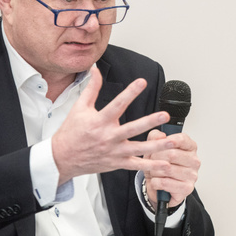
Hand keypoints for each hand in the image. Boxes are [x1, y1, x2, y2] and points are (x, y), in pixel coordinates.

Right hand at [51, 64, 174, 184]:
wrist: (61, 158)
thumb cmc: (71, 132)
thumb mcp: (79, 107)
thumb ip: (91, 87)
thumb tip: (95, 69)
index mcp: (99, 121)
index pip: (117, 104)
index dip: (130, 92)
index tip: (142, 82)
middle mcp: (108, 137)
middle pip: (132, 128)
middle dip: (149, 122)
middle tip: (164, 115)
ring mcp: (114, 152)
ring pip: (139, 149)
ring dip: (157, 145)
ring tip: (173, 140)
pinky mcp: (117, 163)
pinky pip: (136, 165)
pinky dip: (151, 165)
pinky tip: (166, 163)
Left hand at [142, 129, 200, 208]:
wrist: (159, 186)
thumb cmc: (160, 165)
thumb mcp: (154, 148)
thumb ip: (155, 137)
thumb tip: (160, 135)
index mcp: (190, 147)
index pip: (181, 139)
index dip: (166, 141)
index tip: (158, 144)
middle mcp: (194, 160)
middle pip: (172, 154)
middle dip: (155, 158)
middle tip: (152, 161)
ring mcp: (192, 175)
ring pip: (167, 169)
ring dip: (154, 171)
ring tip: (154, 172)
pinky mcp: (187, 188)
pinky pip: (165, 183)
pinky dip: (155, 182)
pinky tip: (157, 181)